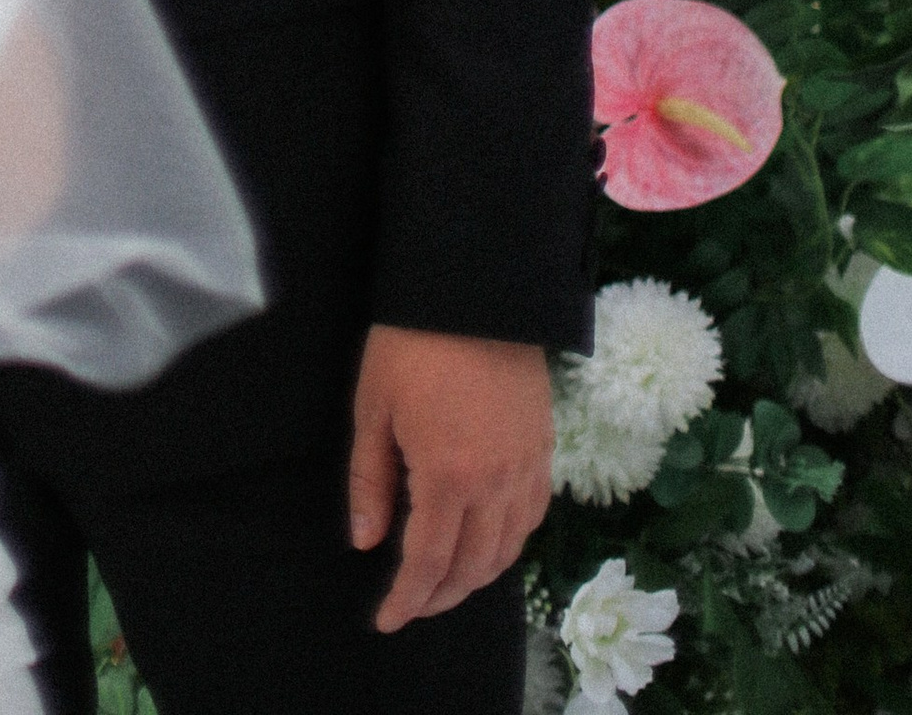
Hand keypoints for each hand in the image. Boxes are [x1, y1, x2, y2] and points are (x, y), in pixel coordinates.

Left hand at [349, 324, 551, 633]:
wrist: (473, 291)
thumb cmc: (411, 343)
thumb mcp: (374, 409)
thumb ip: (370, 482)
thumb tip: (367, 543)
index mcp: (447, 475)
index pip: (429, 562)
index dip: (407, 599)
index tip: (387, 619)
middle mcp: (495, 483)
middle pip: (472, 567)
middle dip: (440, 596)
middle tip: (412, 605)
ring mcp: (526, 468)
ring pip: (507, 550)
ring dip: (475, 578)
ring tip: (444, 583)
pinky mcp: (544, 450)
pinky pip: (532, 519)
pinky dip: (509, 545)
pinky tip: (487, 544)